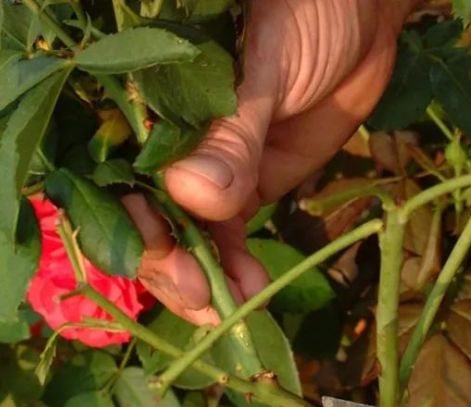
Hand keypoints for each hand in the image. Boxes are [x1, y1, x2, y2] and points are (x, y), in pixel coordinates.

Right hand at [123, 0, 411, 324]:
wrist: (362, 18)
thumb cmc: (303, 15)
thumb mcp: (265, 69)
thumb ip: (230, 135)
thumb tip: (191, 197)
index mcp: (142, 100)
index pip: (109, 168)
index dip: (122, 216)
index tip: (152, 249)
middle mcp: (160, 143)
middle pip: (140, 216)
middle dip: (162, 262)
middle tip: (195, 293)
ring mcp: (201, 172)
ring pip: (181, 239)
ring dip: (197, 281)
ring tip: (224, 312)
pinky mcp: (241, 189)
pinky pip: (227, 241)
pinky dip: (235, 273)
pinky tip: (249, 295)